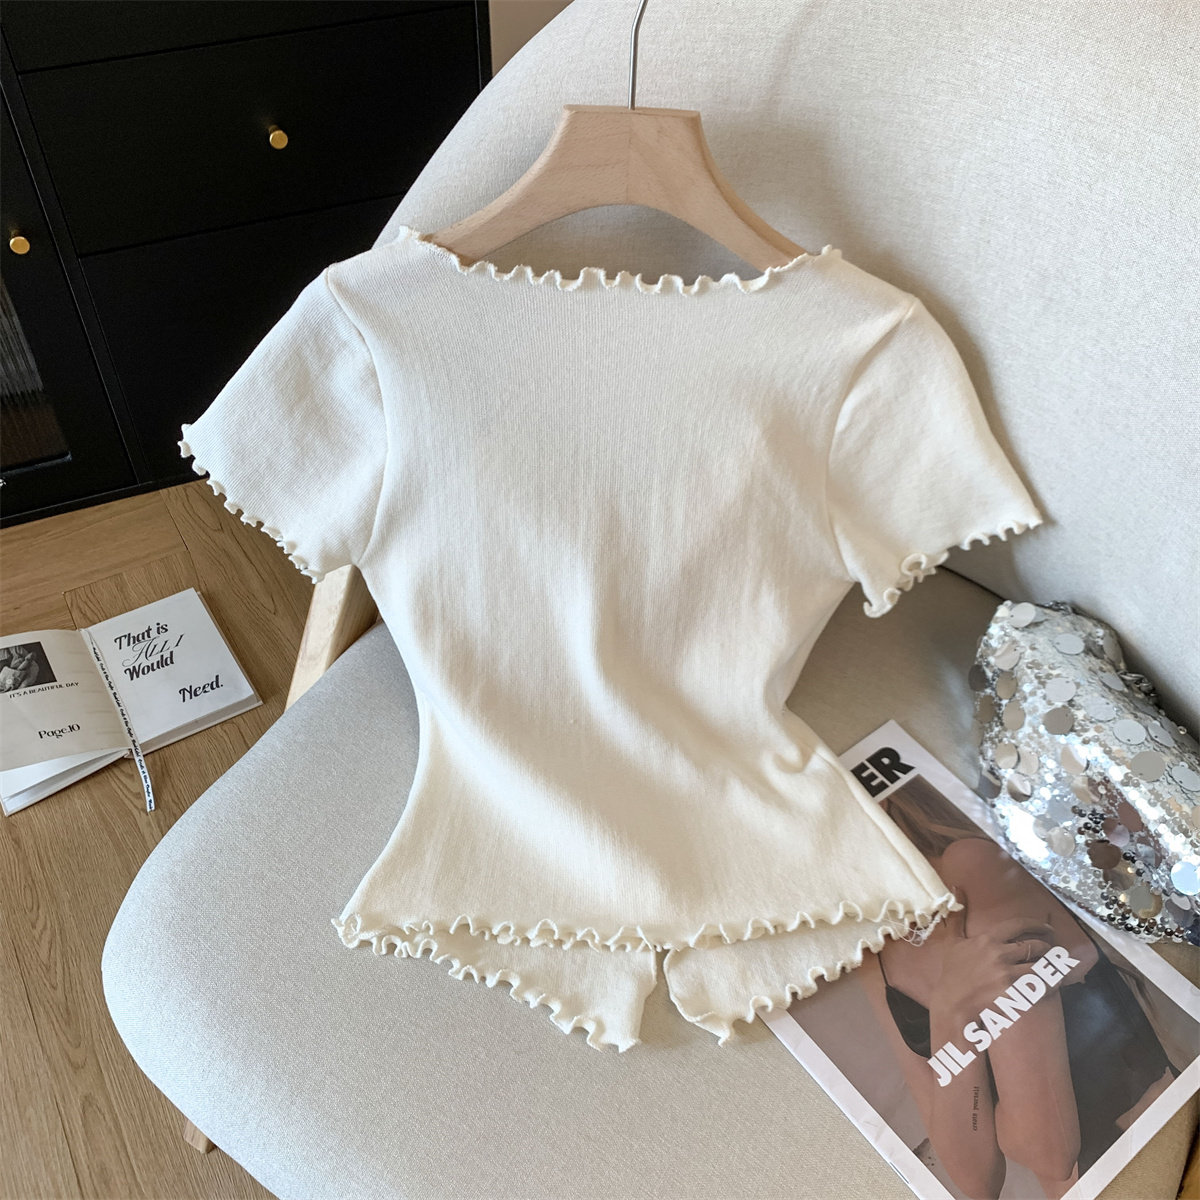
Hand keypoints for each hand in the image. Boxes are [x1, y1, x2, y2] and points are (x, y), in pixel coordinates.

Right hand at [933, 888, 1053, 1022]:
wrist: (951, 1003)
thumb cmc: (952, 972)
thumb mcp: (953, 941)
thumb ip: (958, 916)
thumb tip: (957, 888)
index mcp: (988, 939)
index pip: (1018, 925)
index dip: (1037, 925)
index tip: (1047, 928)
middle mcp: (1000, 954)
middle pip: (1034, 946)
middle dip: (1047, 948)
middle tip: (1053, 951)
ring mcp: (1007, 975)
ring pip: (1041, 968)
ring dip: (1053, 968)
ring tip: (1058, 968)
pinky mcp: (1012, 993)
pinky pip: (1039, 988)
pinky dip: (1050, 986)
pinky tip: (1054, 985)